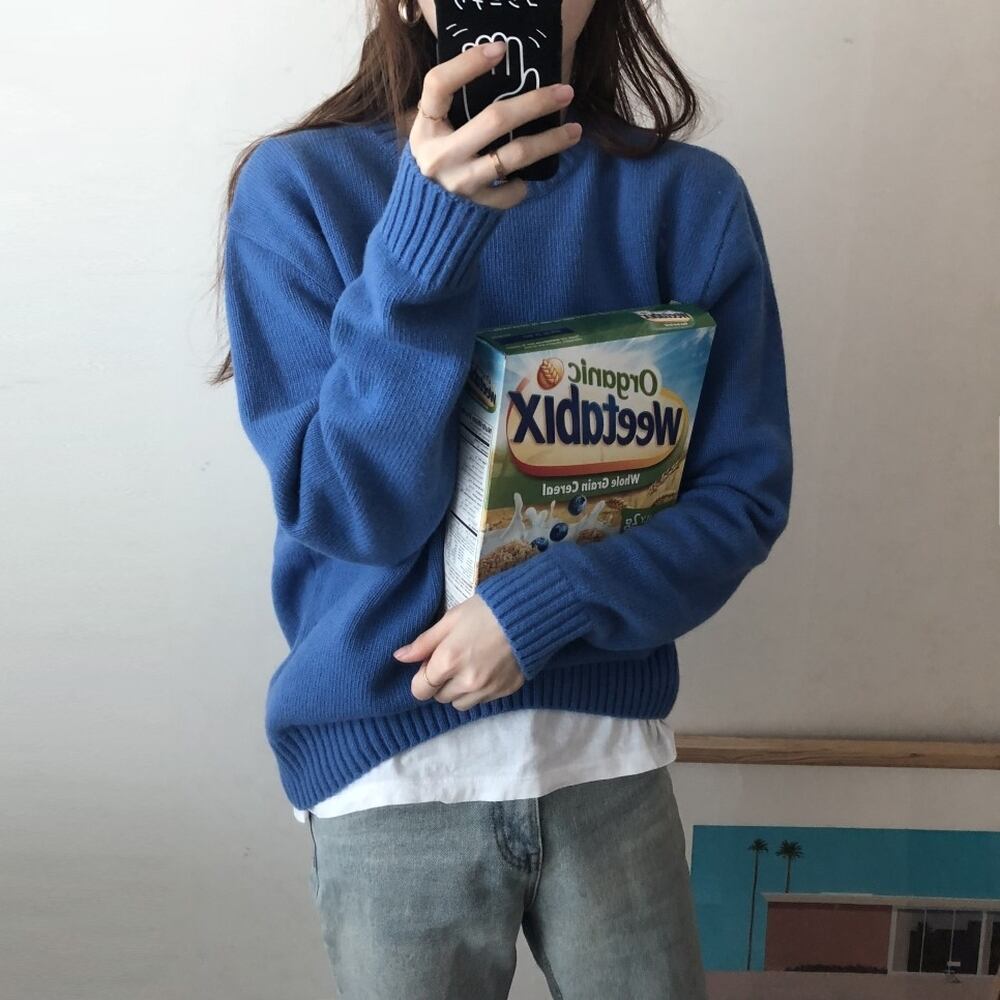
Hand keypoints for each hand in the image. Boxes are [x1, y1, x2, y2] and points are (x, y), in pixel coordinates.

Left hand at [393, 595, 525, 709]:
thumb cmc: (486, 611)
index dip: (422, 677)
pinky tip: (487, 669)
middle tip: (452, 660)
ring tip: (469, 667)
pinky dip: (479, 691)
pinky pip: (482, 701)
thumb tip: (399, 657)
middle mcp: (466, 682)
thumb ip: (424, 642)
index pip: (420, 689)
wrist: (530, 613)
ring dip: (458, 691)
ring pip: (460, 704)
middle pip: (440, 697)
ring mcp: (488, 690)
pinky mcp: (505, 692)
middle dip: (440, 683)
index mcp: (448, 662)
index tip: (431, 662)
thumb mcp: (450, 619)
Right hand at [410, 39, 581, 209]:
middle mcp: (440, 155)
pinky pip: (511, 191)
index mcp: (426, 128)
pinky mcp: (476, 205)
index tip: (501, 49)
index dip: (468, 63)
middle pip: (494, 120)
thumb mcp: (433, 132)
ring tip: (574, 131)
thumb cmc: (437, 160)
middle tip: (565, 93)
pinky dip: (522, 184)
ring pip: (514, 156)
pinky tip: (526, 178)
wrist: (424, 218)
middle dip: (535, 103)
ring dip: (549, 142)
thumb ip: (455, 108)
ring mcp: (460, 182)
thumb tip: (502, 73)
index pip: (439, 85)